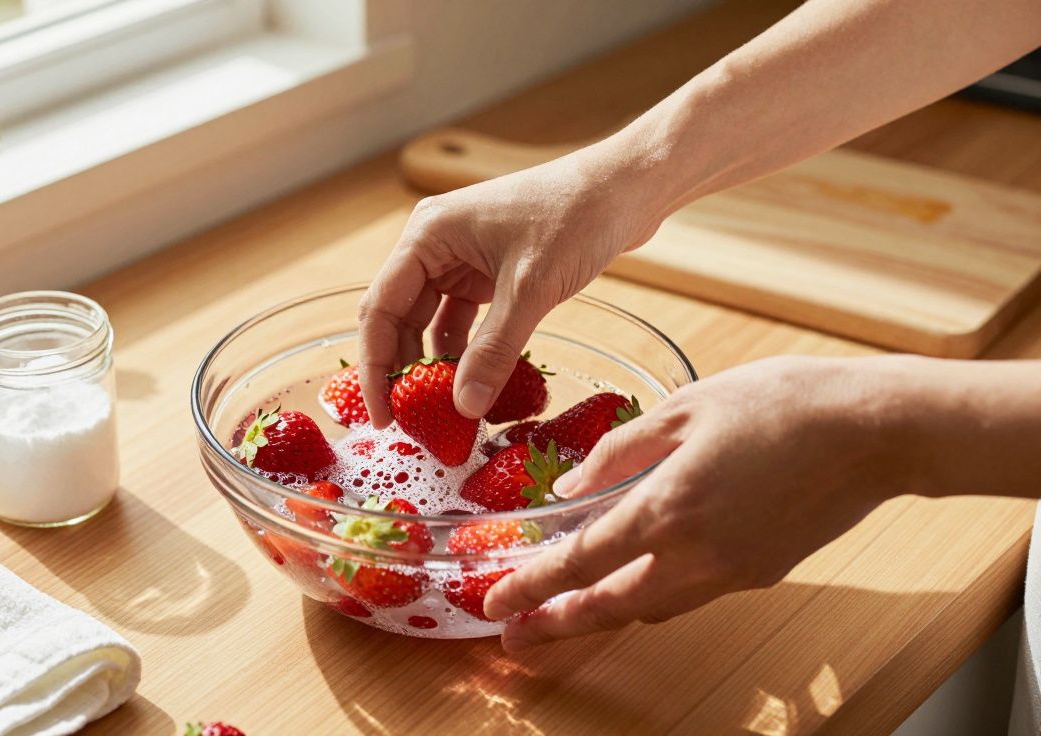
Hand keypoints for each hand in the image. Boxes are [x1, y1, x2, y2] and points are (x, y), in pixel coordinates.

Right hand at [356, 144, 666, 426]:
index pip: (381, 309)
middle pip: (400, 319)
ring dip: (435, 366)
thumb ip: (494, 350)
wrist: (626, 187)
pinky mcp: (489, 272)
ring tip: (441, 413)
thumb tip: (465, 408)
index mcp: (428, 235)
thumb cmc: (575, 216)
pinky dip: (466, 353)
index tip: (381, 416)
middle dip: (403, 371)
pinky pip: (463, 321)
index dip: (376, 367)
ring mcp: (462, 258)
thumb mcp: (530, 288)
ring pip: (431, 324)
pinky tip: (473, 385)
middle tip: (409, 424)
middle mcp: (435, 245)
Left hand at [483, 355, 917, 651]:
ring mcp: (733, 572)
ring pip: (652, 608)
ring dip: (603, 615)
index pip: (580, 562)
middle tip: (514, 637)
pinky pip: (690, 594)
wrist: (875, 429)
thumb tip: (571, 484)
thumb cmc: (780, 404)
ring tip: (563, 614)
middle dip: (556, 625)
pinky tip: (635, 580)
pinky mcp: (761, 572)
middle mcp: (697, 556)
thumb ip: (620, 452)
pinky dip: (651, 595)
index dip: (531, 586)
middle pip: (611, 607)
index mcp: (669, 510)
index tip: (494, 603)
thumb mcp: (684, 409)